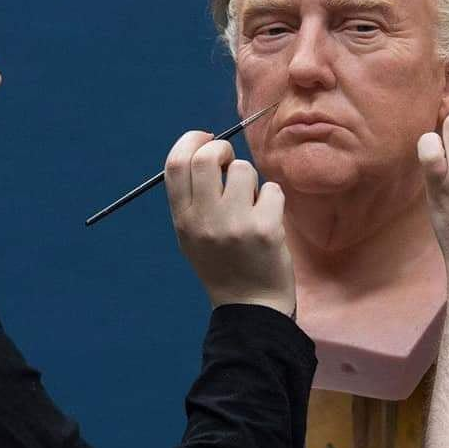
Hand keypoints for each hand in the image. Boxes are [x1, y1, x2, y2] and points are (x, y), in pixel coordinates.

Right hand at [164, 131, 294, 316]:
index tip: (206, 140)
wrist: (251, 307)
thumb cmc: (224, 264)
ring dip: (251, 181)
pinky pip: (271, 189)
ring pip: (243, 170)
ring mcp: (235, 225)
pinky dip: (273, 199)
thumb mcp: (193, 235)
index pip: (175, 163)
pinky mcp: (265, 230)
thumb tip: (208, 150)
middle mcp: (204, 220)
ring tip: (252, 205)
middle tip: (231, 163)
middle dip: (222, 149)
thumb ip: (194, 197)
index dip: (191, 141)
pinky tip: (268, 220)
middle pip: (207, 157)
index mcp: (183, 220)